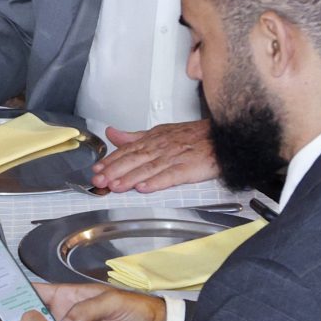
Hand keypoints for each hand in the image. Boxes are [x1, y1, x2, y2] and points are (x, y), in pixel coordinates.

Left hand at [90, 119, 217, 192]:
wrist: (224, 137)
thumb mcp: (162, 132)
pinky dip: (157, 182)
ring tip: (115, 186)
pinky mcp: (189, 168)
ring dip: (130, 178)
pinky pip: (171, 175)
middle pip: (135, 159)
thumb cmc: (195, 137)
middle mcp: (162, 147)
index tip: (96, 169)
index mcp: (154, 139)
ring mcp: (175, 157)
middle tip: (99, 179)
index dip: (111, 160)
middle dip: (114, 170)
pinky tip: (144, 188)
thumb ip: (135, 137)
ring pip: (148, 168)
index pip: (128, 150)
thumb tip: (112, 134)